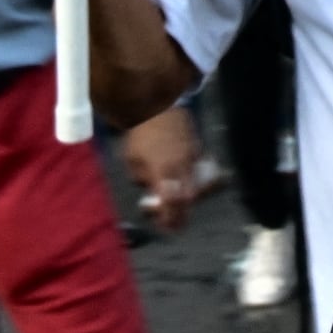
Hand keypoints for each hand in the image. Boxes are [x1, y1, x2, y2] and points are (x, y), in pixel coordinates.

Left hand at [117, 105, 211, 231]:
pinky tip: (190, 189)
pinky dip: (197, 184)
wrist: (159, 105)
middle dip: (183, 215)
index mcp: (162, 170)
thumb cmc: (141, 133)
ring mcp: (193, 158)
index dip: (169, 217)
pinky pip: (201, 173)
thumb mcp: (131, 158)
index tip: (166, 227)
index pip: (171, 200)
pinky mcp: (199, 150)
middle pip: (189, 198)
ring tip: (182, 210)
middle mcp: (181, 166)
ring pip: (199, 186)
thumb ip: (141, 178)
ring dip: (191, 201)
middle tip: (176, 226)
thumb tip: (150, 189)